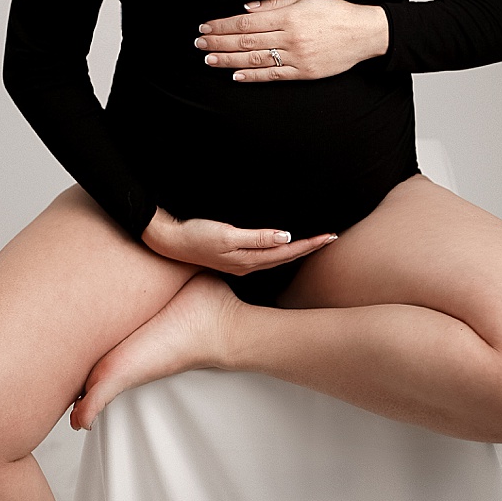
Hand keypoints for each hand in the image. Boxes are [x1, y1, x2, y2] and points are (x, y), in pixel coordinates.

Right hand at [141, 205, 336, 274]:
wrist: (169, 242)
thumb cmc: (196, 236)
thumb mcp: (227, 236)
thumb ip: (257, 238)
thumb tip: (286, 237)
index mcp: (249, 260)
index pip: (288, 252)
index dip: (310, 244)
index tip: (330, 236)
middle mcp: (248, 265)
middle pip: (286, 257)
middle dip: (310, 248)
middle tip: (331, 238)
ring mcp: (240, 263)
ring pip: (277, 258)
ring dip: (297, 250)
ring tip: (314, 242)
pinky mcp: (233, 257)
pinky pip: (265, 256)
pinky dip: (280, 251)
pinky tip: (283, 246)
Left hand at [193, 0, 389, 81]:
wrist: (364, 33)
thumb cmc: (335, 10)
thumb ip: (276, 1)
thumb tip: (247, 6)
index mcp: (289, 16)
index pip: (246, 21)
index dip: (223, 25)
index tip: (206, 26)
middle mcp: (290, 37)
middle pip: (246, 41)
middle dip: (219, 42)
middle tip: (199, 43)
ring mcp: (297, 57)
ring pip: (255, 59)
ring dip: (229, 60)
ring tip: (209, 59)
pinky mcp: (304, 72)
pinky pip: (274, 75)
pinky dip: (253, 76)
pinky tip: (236, 75)